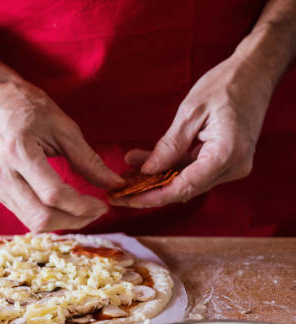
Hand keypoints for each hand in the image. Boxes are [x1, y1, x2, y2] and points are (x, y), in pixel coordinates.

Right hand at [0, 82, 123, 231]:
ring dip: (63, 223)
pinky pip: (25, 216)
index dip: (82, 206)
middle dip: (74, 221)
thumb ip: (88, 160)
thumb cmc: (28, 107)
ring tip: (83, 211)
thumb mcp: (63, 128)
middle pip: (41, 217)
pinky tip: (64, 206)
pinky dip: (48, 217)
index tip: (102, 205)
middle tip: (96, 212)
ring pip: (32, 224)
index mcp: (19, 152)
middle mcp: (3, 174)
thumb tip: (114, 183)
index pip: (53, 194)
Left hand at [111, 53, 274, 207]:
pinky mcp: (226, 160)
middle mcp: (233, 166)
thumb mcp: (190, 112)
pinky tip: (144, 162)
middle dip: (150, 190)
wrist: (255, 72)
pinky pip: (193, 170)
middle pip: (185, 188)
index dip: (154, 196)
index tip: (128, 199)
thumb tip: (149, 170)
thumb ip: (170, 145)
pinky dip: (170, 168)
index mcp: (226, 154)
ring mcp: (232, 165)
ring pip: (187, 180)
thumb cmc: (226, 84)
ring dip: (157, 178)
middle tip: (119, 191)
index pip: (185, 187)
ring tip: (126, 174)